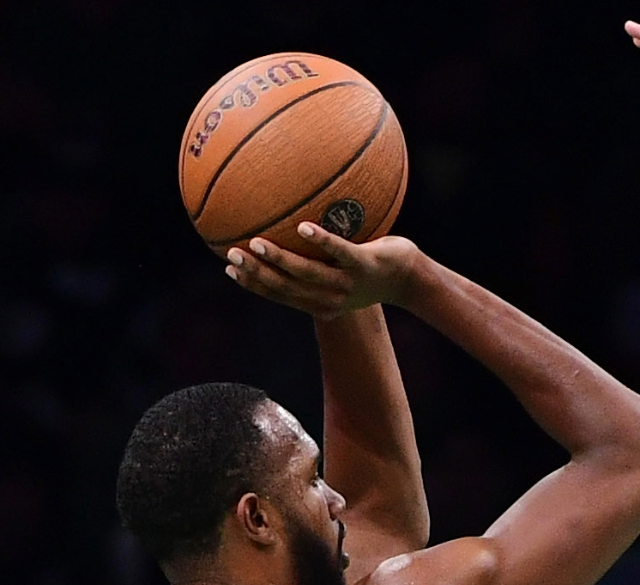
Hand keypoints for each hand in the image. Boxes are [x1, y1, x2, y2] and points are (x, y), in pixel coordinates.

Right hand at [224, 223, 420, 318]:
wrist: (411, 278)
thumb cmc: (370, 270)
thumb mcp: (339, 271)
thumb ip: (314, 260)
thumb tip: (286, 229)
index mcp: (320, 302)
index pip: (280, 295)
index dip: (253, 284)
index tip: (229, 267)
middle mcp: (332, 298)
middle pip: (286, 288)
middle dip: (256, 273)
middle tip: (232, 255)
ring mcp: (348, 282)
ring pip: (307, 273)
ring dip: (279, 259)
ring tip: (257, 243)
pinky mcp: (365, 264)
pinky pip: (340, 251)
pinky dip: (321, 241)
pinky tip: (303, 227)